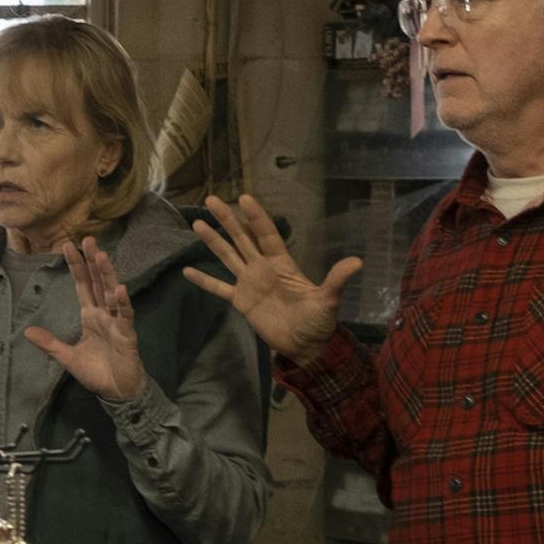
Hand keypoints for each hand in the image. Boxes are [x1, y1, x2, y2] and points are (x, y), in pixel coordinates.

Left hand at [24, 237, 145, 400]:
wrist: (117, 392)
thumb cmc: (96, 372)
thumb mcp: (67, 357)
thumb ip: (50, 343)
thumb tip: (27, 332)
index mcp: (90, 315)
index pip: (83, 285)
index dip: (76, 266)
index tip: (67, 245)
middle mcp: (104, 314)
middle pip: (98, 282)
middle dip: (93, 261)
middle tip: (88, 239)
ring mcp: (117, 322)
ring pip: (112, 293)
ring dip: (107, 275)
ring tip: (101, 256)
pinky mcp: (127, 335)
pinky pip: (125, 316)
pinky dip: (123, 303)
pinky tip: (120, 289)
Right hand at [187, 194, 361, 367]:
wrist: (305, 346)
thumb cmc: (318, 321)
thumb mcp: (328, 300)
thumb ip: (336, 280)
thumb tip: (357, 263)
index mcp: (281, 263)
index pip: (266, 234)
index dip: (256, 217)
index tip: (244, 198)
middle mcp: (262, 267)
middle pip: (242, 238)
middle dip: (227, 219)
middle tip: (212, 200)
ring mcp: (249, 283)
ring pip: (228, 256)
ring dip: (213, 241)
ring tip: (197, 223)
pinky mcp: (241, 301)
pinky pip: (219, 288)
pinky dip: (204, 280)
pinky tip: (187, 271)